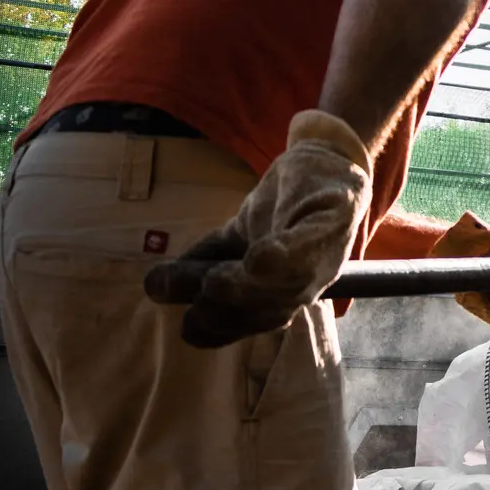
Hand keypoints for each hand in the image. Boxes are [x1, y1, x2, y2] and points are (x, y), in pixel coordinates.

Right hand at [152, 110, 370, 348]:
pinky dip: (288, 252)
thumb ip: (201, 260)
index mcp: (280, 291)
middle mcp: (306, 281)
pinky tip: (261, 255)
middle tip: (197, 296)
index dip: (217, 328)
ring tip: (214, 281)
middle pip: (267, 307)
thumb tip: (154, 287)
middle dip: (228, 308)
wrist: (324, 161)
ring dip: (248, 285)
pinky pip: (313, 239)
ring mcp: (326, 252)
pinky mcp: (336, 216)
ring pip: (288, 280)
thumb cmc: (282, 205)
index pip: (248, 320)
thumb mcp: (236, 237)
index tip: (187, 327)